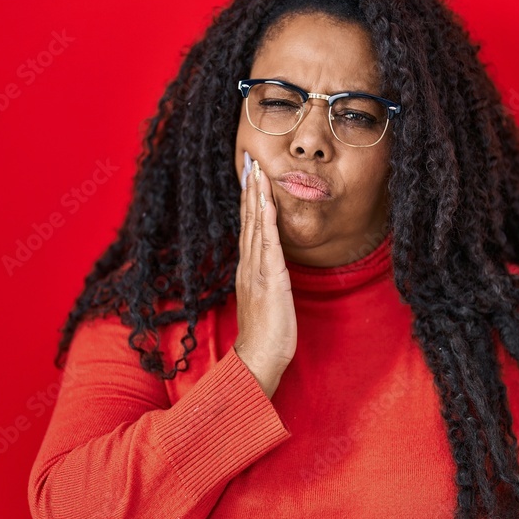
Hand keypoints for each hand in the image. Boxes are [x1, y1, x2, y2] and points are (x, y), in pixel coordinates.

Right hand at [233, 153, 296, 397]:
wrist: (259, 358)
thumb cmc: (266, 335)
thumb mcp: (266, 300)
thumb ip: (265, 280)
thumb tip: (270, 266)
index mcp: (248, 268)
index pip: (249, 227)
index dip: (249, 200)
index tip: (250, 176)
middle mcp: (248, 264)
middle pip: (249, 219)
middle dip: (250, 189)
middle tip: (250, 160)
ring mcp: (257, 270)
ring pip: (256, 225)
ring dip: (256, 196)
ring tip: (256, 170)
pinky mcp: (270, 279)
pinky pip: (267, 243)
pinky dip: (267, 220)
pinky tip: (267, 201)